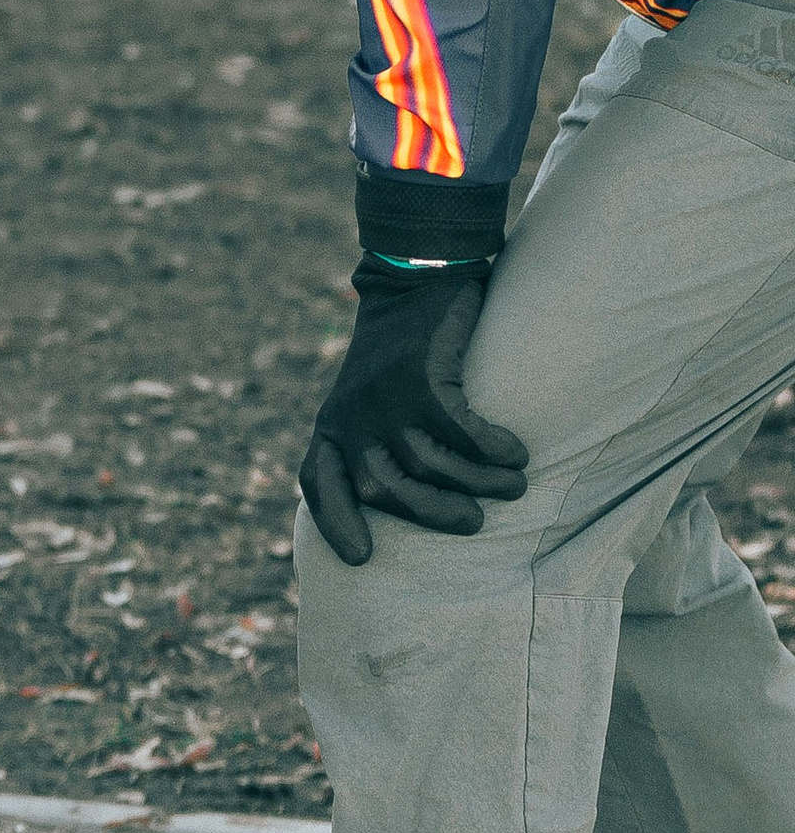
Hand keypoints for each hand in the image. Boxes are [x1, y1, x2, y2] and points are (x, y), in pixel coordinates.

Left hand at [300, 263, 528, 565]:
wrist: (414, 275)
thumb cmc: (400, 346)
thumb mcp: (368, 393)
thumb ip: (372, 437)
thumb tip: (402, 499)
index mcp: (333, 422)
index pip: (318, 481)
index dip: (334, 522)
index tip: (359, 557)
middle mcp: (350, 415)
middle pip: (383, 490)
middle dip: (432, 515)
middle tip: (472, 521)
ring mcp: (383, 398)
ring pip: (430, 466)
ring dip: (480, 483)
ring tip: (513, 484)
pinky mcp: (421, 379)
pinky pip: (463, 434)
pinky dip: (494, 449)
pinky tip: (515, 451)